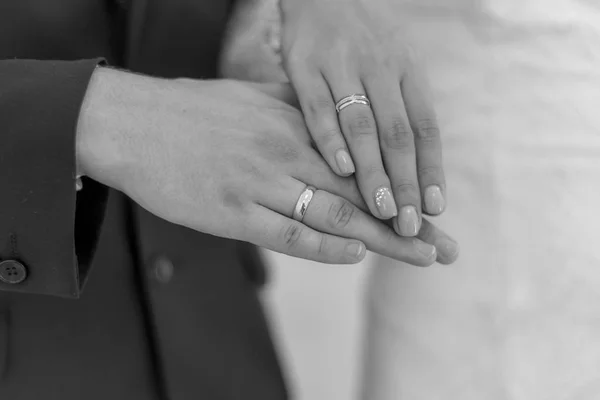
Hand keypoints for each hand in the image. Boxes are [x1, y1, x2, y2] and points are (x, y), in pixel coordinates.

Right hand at [77, 68, 457, 264]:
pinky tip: (356, 256)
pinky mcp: (233, 212)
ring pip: (335, 214)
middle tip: (447, 247)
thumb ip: (294, 108)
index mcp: (294, 125)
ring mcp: (260, 183)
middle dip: (407, 224)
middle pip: (359, 193)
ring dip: (383, 240)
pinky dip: (325, 246)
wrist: (134, 124)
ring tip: (421, 256)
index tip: (431, 212)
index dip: (398, 191)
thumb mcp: (251, 98)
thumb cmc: (193, 112)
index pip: (359, 164)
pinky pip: (288, 232)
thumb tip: (328, 117)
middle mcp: (286, 153)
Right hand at [280, 0, 445, 236]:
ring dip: (373, 171)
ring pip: (363, 126)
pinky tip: (341, 170)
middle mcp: (380, 69)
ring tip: (382, 209)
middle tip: (409, 223)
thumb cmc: (361, 42)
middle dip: (405, 182)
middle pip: (398, 134)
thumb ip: (400, 110)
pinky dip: (331, 139)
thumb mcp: (392, 66)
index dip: (431, 169)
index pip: (425, 128)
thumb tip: (418, 167)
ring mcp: (342, 67)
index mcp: (407, 71)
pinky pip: (319, 109)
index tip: (434, 209)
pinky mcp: (305, 67)